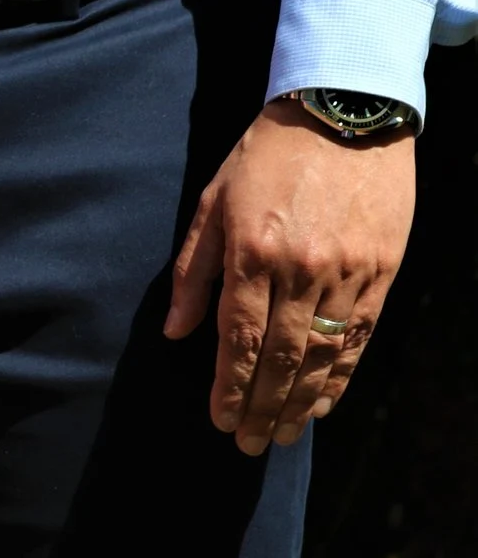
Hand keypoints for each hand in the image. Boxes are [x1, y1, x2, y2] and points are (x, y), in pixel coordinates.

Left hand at [167, 97, 414, 453]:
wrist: (343, 114)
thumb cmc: (264, 157)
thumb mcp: (212, 203)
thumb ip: (193, 272)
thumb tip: (176, 331)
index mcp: (252, 253)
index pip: (240, 338)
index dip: (230, 386)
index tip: (220, 420)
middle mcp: (301, 270)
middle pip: (281, 357)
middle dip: (261, 406)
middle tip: (247, 443)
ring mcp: (347, 274)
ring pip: (322, 355)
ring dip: (300, 403)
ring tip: (281, 435)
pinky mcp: (381, 272)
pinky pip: (358, 337)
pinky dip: (341, 376)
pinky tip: (323, 403)